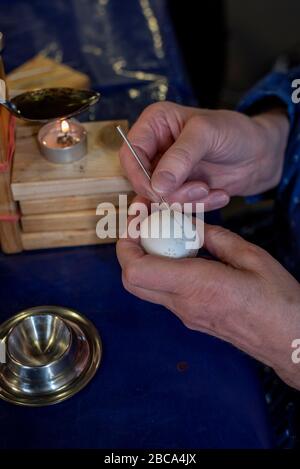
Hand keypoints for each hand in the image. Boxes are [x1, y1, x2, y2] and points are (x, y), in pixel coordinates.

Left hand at [117, 221, 299, 389]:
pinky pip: (165, 293)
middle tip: (144, 224)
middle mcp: (184, 304)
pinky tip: (184, 254)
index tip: (137, 220)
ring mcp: (186, 315)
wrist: (289, 340)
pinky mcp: (191, 318)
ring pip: (146, 286)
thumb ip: (216, 238)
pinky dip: (163, 270)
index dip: (126, 243)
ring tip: (167, 234)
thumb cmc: (277, 301)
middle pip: (132, 281)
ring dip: (146, 258)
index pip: (137, 271)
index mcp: (198, 286)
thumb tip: (192, 226)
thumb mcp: (251, 257)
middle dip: (129, 249)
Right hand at [119, 102, 288, 209]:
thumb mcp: (208, 134)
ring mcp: (166, 172)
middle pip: (142, 181)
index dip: (139, 175)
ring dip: (186, 202)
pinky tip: (218, 195)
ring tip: (210, 190)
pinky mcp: (178, 190)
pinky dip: (197, 208)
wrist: (260, 154)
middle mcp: (155, 148)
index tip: (159, 191)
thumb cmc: (236, 132)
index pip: (130, 153)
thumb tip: (157, 185)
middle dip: (170, 193)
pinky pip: (176, 208)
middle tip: (200, 189)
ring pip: (158, 199)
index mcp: (155, 124)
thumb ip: (180, 157)